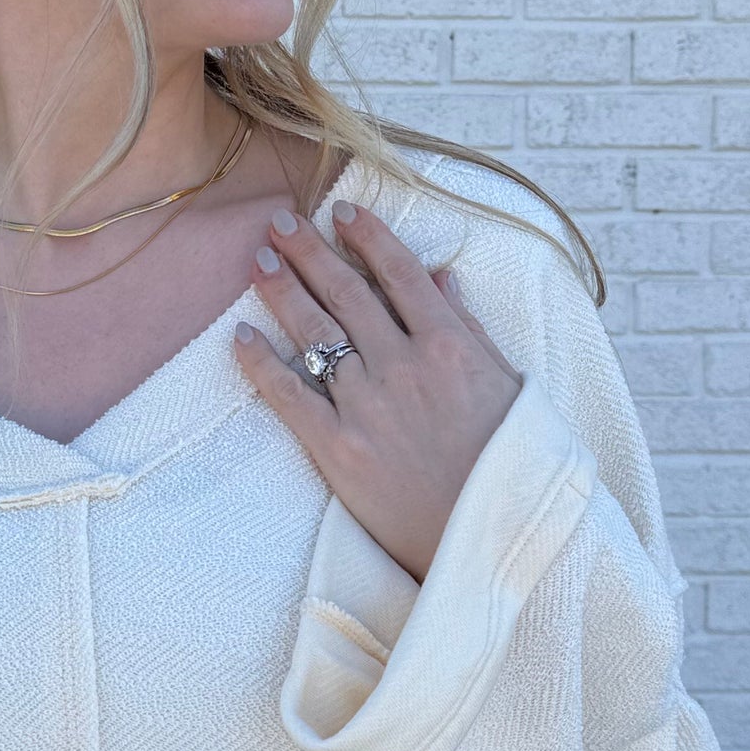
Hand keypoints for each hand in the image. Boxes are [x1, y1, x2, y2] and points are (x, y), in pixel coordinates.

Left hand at [233, 201, 523, 583]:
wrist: (492, 540)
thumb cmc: (509, 466)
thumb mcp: (510, 387)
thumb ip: (470, 330)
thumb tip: (441, 277)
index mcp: (451, 347)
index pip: (400, 273)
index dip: (367, 237)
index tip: (341, 211)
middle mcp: (404, 366)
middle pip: (347, 293)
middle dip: (309, 251)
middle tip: (279, 222)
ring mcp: (368, 407)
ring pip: (315, 333)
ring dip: (282, 291)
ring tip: (257, 260)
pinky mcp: (338, 450)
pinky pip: (290, 396)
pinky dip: (261, 362)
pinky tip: (240, 334)